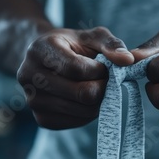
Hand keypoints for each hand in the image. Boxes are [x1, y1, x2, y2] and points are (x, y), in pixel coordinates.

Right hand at [17, 27, 133, 128]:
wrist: (46, 60)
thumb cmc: (74, 46)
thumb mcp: (92, 37)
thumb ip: (111, 45)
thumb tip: (128, 60)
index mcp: (40, 50)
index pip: (77, 68)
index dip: (99, 70)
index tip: (104, 66)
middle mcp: (30, 76)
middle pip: (81, 93)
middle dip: (102, 87)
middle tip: (104, 79)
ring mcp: (33, 100)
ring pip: (82, 111)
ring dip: (98, 101)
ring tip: (95, 86)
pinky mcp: (42, 119)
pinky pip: (77, 121)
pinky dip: (89, 112)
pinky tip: (85, 99)